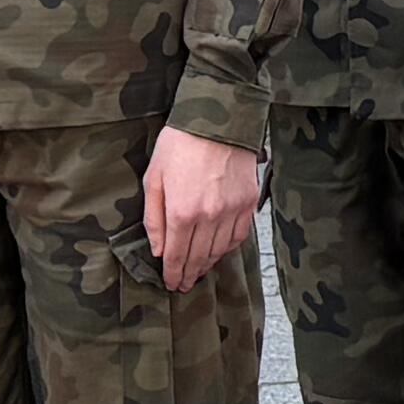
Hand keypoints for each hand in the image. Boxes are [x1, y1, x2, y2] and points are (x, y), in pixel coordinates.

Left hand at [142, 126, 263, 287]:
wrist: (218, 119)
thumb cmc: (180, 144)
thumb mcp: (154, 178)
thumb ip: (154, 219)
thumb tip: (158, 249)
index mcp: (182, 212)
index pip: (177, 255)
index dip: (173, 274)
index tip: (171, 283)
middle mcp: (210, 216)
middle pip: (199, 257)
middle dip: (190, 274)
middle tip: (184, 284)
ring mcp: (233, 210)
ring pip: (220, 250)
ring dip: (208, 263)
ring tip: (200, 270)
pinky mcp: (249, 201)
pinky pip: (239, 235)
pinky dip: (228, 247)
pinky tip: (219, 249)